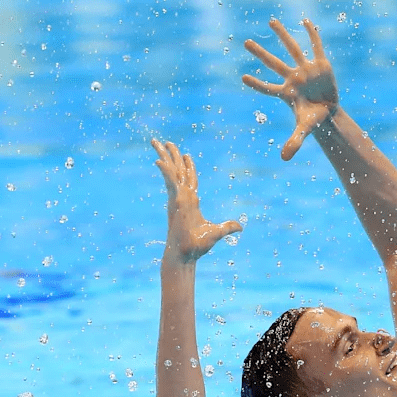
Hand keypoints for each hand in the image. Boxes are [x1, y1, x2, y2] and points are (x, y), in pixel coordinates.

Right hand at [152, 139, 241, 263]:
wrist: (186, 254)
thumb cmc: (198, 246)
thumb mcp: (217, 232)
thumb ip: (228, 227)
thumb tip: (240, 227)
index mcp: (191, 201)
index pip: (189, 179)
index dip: (188, 166)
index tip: (185, 155)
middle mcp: (182, 197)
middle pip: (177, 170)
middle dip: (171, 155)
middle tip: (164, 142)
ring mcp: (177, 198)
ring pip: (171, 171)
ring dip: (164, 156)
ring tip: (156, 142)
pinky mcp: (175, 201)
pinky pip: (170, 182)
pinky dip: (165, 171)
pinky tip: (159, 161)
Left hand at [242, 18, 338, 160]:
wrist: (328, 112)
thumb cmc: (312, 120)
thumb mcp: (304, 130)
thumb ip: (294, 142)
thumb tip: (284, 158)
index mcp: (286, 94)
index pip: (268, 88)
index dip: (257, 85)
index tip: (243, 78)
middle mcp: (292, 78)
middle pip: (273, 64)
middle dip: (260, 54)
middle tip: (245, 43)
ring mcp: (305, 69)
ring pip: (292, 49)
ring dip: (282, 35)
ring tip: (270, 21)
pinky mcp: (321, 64)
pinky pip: (315, 46)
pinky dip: (312, 34)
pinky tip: (305, 21)